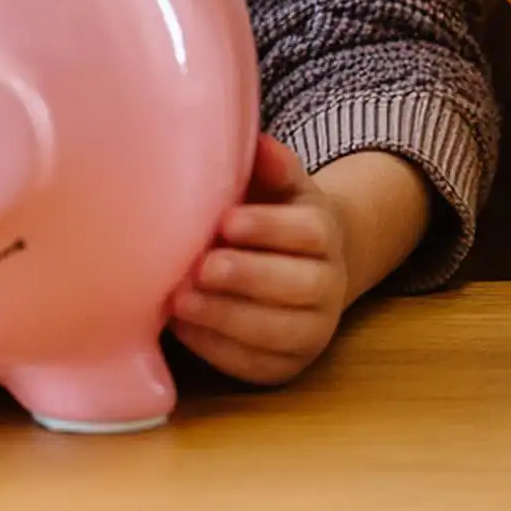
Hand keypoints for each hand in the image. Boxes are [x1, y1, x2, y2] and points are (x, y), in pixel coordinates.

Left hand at [168, 135, 348, 385]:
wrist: (301, 266)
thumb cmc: (273, 215)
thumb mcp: (279, 185)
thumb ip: (273, 165)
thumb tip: (258, 142)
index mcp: (326, 234)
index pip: (310, 232)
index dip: (269, 228)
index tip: (225, 221)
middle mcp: (330, 286)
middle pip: (300, 286)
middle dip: (248, 278)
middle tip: (201, 267)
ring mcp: (312, 332)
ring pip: (279, 333)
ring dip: (227, 319)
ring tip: (180, 301)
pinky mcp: (288, 367)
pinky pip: (257, 366)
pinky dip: (218, 350)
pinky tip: (184, 328)